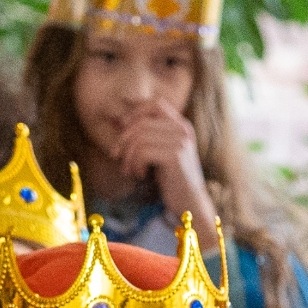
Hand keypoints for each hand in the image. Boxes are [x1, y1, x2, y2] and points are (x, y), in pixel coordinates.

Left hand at [118, 101, 216, 232]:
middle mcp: (183, 130)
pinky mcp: (175, 156)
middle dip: (124, 140)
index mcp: (182, 125)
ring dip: (128, 157)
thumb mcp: (160, 153)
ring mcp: (180, 141)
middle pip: (142, 123)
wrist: (190, 204)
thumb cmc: (172, 180)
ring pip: (140, 138)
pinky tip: (140, 176)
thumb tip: (117, 121)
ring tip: (130, 171)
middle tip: (117, 157)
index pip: (155, 104)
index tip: (122, 128)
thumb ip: (147, 136)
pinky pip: (143, 152)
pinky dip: (135, 165)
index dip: (135, 113)